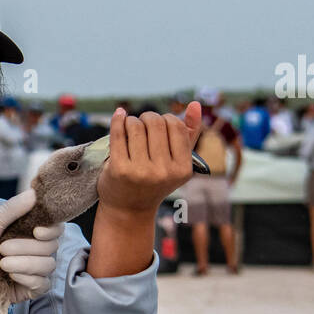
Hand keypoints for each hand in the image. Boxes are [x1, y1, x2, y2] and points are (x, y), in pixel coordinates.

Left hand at [0, 188, 62, 312]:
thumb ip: (12, 209)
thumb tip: (34, 194)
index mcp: (24, 233)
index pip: (53, 230)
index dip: (51, 229)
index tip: (37, 230)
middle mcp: (30, 251)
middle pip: (51, 248)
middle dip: (29, 248)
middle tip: (2, 248)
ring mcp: (27, 271)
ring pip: (48, 266)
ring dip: (27, 263)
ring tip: (3, 263)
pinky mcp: (23, 290)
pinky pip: (41, 285)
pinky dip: (29, 278)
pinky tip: (11, 275)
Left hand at [97, 103, 202, 219]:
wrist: (129, 209)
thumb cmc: (154, 180)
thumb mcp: (176, 162)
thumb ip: (188, 133)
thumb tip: (195, 104)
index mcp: (183, 169)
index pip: (175, 125)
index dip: (165, 119)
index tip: (157, 127)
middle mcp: (164, 172)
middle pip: (155, 122)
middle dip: (147, 118)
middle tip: (141, 126)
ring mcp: (141, 172)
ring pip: (136, 126)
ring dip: (131, 121)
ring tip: (130, 129)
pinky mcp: (119, 169)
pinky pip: (118, 133)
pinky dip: (118, 120)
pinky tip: (119, 115)